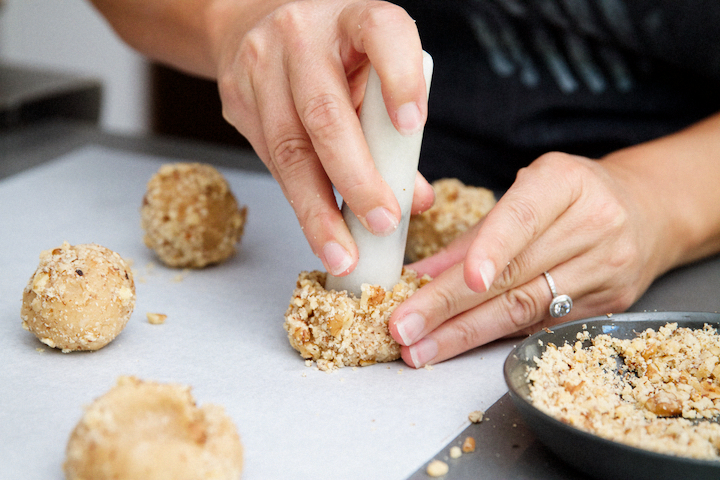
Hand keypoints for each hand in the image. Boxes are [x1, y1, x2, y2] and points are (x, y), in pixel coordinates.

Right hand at [213, 0, 433, 275]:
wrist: (251, 22)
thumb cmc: (331, 53)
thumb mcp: (370, 69)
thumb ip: (393, 127)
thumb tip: (415, 198)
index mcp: (353, 16)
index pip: (381, 33)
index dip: (399, 78)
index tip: (413, 125)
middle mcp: (302, 34)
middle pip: (326, 113)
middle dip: (356, 179)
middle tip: (381, 224)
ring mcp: (262, 64)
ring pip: (289, 148)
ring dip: (318, 210)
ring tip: (342, 252)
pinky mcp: (236, 96)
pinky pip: (269, 157)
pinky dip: (298, 198)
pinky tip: (317, 226)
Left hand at [389, 151, 672, 367]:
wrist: (646, 211)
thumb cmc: (571, 196)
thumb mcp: (525, 192)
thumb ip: (474, 235)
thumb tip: (418, 276)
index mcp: (566, 183)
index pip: (523, 218)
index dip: (490, 250)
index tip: (458, 279)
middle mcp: (593, 224)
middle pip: (515, 275)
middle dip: (450, 307)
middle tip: (404, 327)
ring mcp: (606, 269)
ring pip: (526, 309)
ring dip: (465, 334)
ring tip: (421, 348)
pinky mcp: (609, 306)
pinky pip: (541, 325)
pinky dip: (495, 336)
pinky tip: (459, 345)